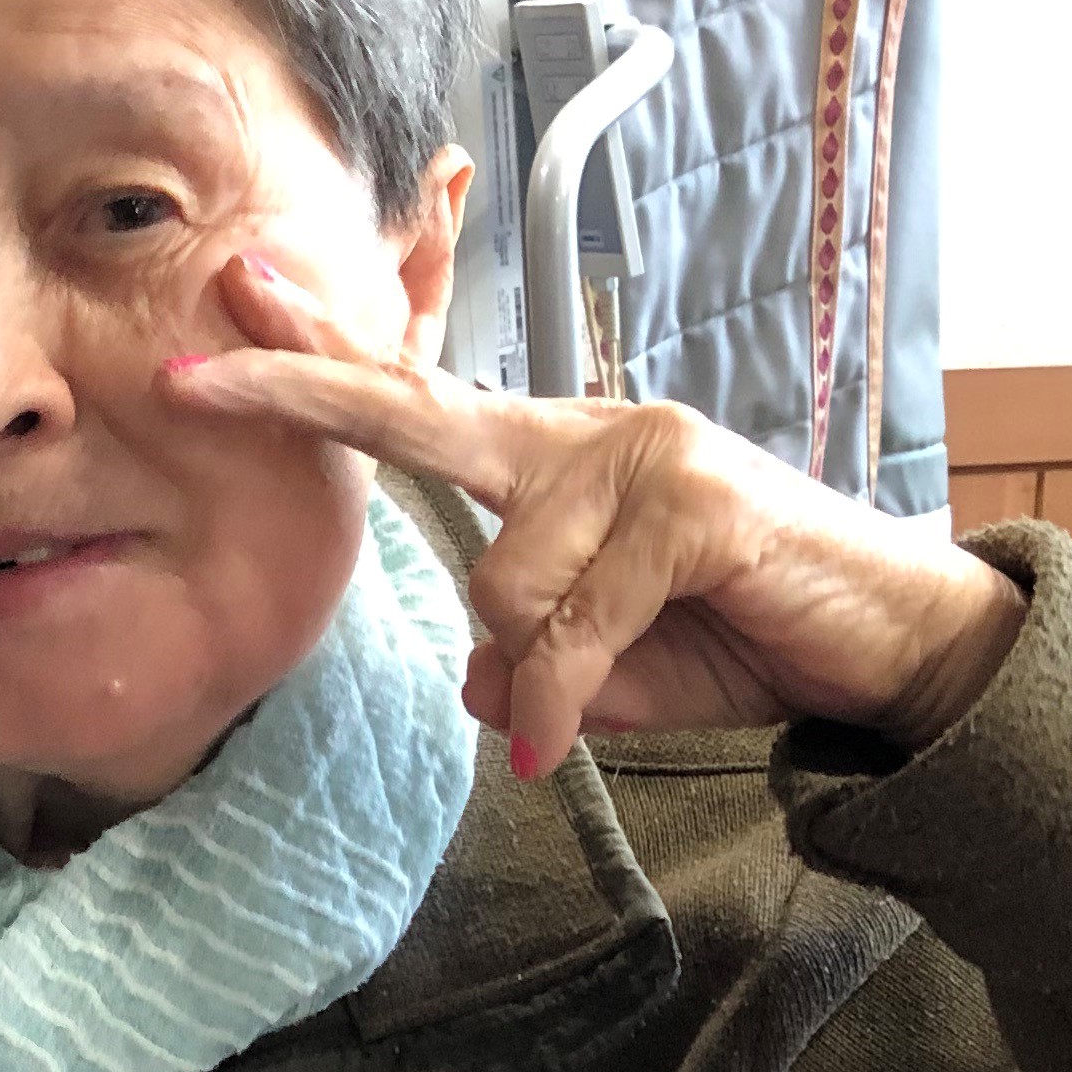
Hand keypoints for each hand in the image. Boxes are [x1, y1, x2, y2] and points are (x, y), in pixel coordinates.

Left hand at [159, 254, 1025, 774]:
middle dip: (298, 391)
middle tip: (191, 380)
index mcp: (546, 454)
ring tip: (602, 683)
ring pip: (502, 580)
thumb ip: (525, 666)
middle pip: (413, 407)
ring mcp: (643, 455)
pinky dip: (568, 698)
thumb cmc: (731, 632)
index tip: (212, 339)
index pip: (413, 395)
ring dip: (538, 665)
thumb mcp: (596, 671)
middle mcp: (583, 432)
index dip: (314, 364)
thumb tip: (475, 680)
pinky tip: (572, 732)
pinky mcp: (694, 507)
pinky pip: (577, 623)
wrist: (880, 640)